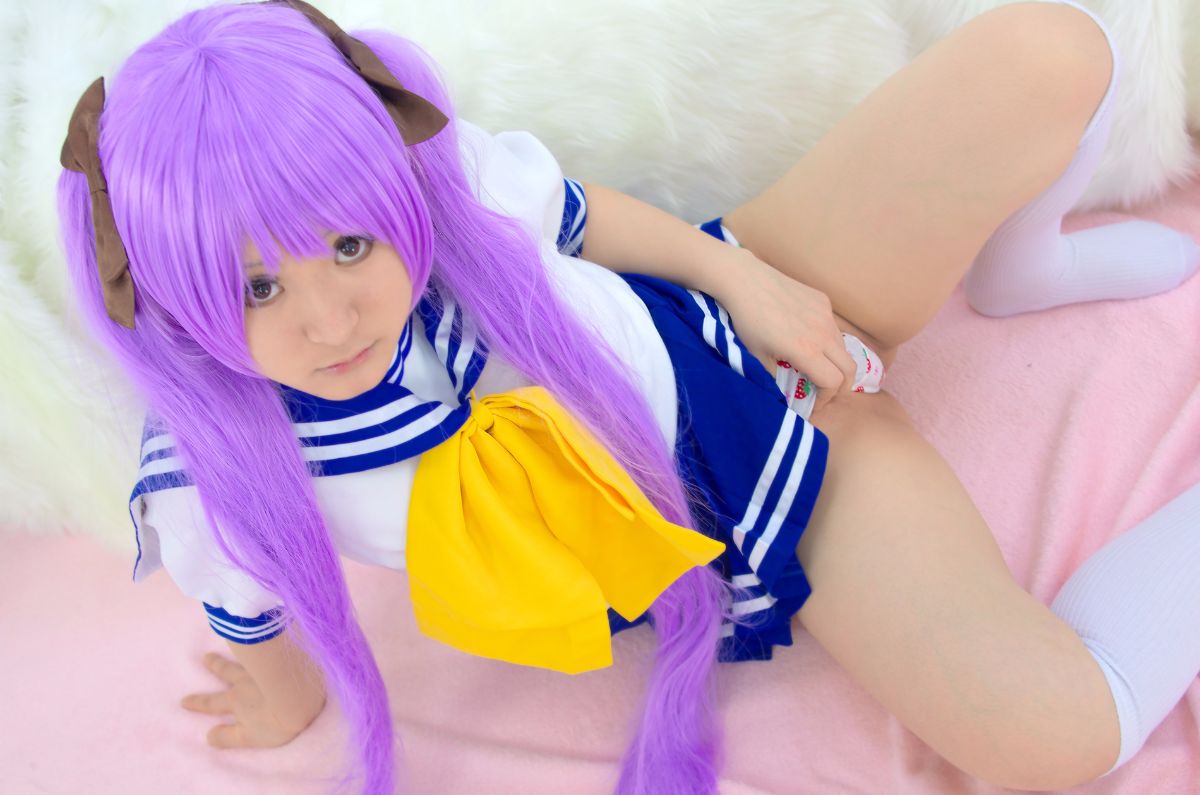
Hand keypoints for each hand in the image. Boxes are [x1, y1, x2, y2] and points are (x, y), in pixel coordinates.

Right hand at [181, 651, 323, 748]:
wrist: (303, 694)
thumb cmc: (278, 720)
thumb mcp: (250, 736)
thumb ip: (228, 736)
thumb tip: (208, 737)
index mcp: (237, 699)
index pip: (213, 703)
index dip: (199, 703)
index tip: (184, 700)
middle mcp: (246, 679)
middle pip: (226, 672)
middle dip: (214, 667)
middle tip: (204, 658)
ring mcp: (263, 664)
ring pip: (244, 654)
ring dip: (233, 651)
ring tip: (224, 645)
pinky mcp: (281, 652)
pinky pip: (267, 642)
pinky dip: (258, 640)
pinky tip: (260, 631)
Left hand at [708, 248, 856, 413]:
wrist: (744, 281)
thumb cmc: (747, 321)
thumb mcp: (757, 357)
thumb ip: (776, 377)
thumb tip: (786, 393)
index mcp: (806, 351)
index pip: (833, 383)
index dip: (827, 399)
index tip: (815, 404)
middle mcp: (822, 333)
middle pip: (850, 368)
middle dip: (842, 386)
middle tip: (828, 392)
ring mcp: (825, 314)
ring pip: (843, 347)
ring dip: (835, 362)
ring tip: (817, 366)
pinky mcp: (822, 300)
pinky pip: (833, 326)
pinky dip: (827, 339)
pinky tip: (807, 337)